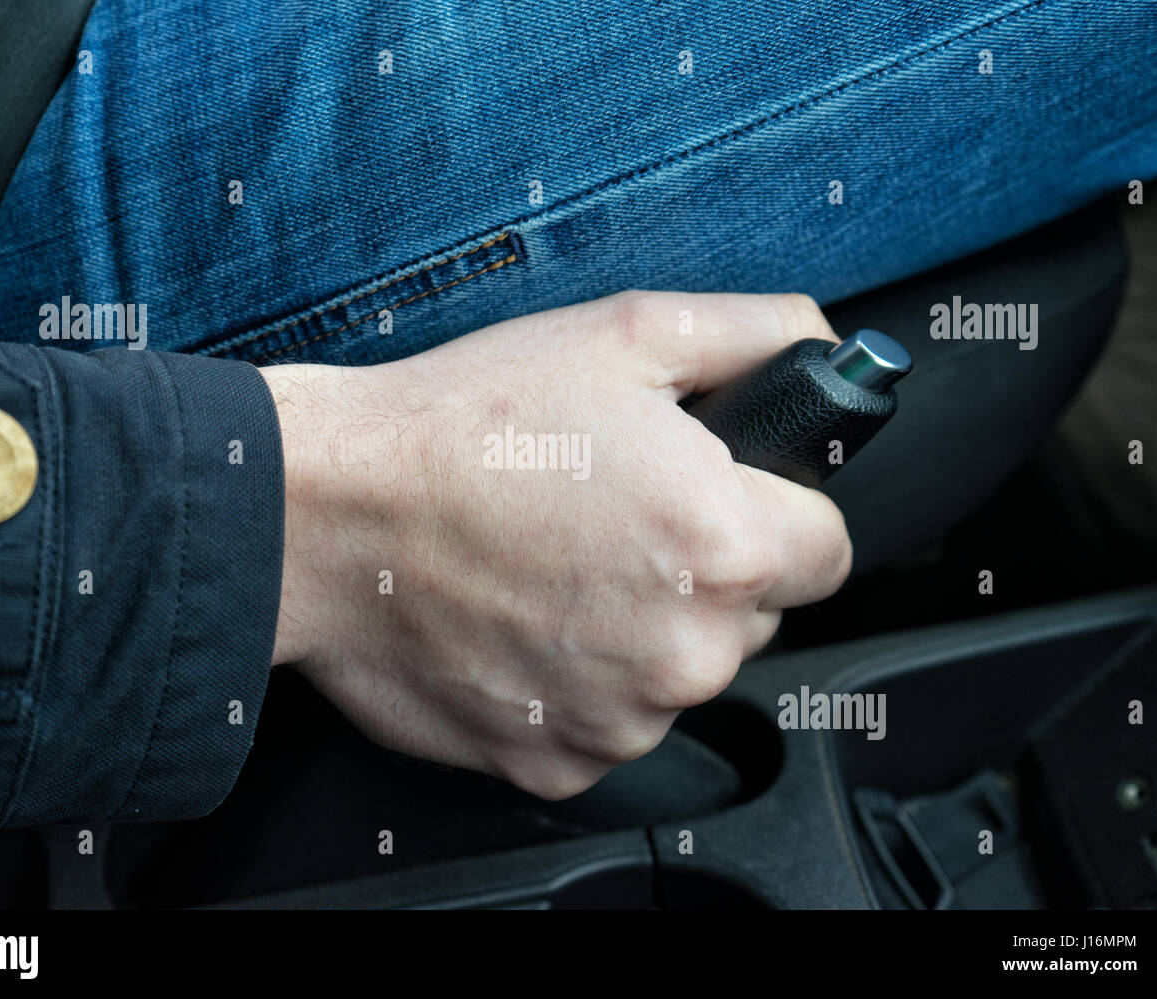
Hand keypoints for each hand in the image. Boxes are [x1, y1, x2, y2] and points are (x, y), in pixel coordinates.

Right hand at [259, 291, 850, 798]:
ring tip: (551, 566)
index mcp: (725, 546)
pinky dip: (575, 685)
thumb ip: (758, 334)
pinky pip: (604, 725)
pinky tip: (518, 623)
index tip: (725, 497)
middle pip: (754, 617)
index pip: (828, 550)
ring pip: (676, 674)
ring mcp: (620, 722)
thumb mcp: (626, 334)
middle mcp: (686, 653)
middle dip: (705, 572)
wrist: (326, 514)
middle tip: (612, 519)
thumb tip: (830, 357)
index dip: (778, 511)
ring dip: (639, 632)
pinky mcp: (555, 762)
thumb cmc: (466, 426)